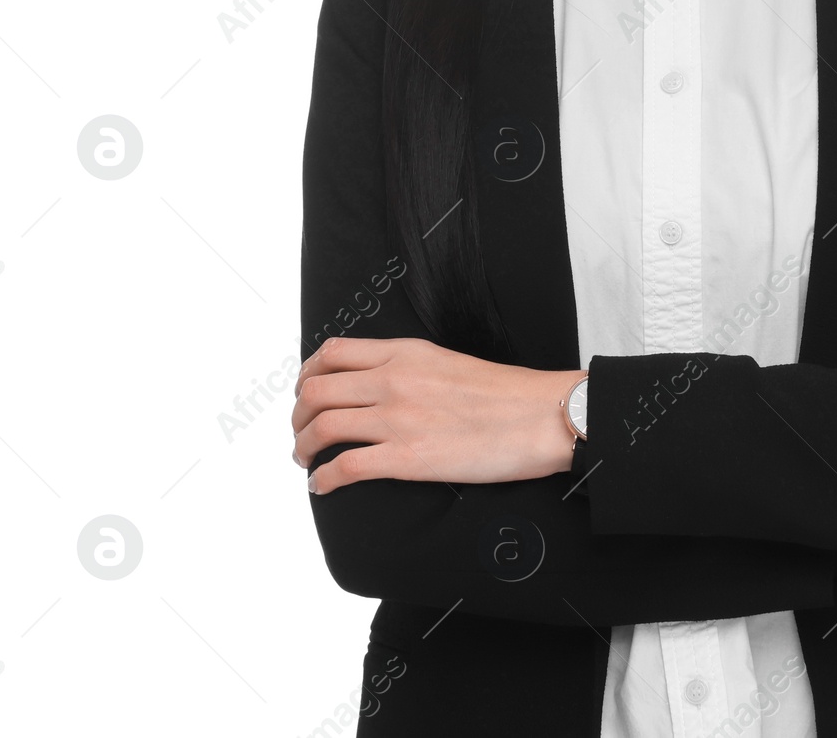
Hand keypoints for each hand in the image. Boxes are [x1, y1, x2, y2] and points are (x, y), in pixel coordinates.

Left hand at [290, 334, 587, 494]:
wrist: (538, 415)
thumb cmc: (503, 393)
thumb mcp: (446, 360)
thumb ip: (407, 366)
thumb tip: (377, 383)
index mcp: (405, 352)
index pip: (332, 353)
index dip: (306, 374)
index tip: (304, 391)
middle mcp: (393, 380)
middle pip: (316, 391)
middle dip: (297, 415)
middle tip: (301, 432)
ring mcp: (398, 419)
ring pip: (321, 427)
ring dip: (303, 447)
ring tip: (307, 459)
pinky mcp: (407, 458)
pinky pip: (344, 467)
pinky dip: (322, 479)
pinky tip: (323, 485)